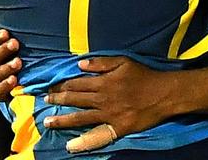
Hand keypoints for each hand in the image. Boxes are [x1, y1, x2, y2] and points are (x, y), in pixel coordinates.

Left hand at [41, 56, 176, 151]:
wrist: (163, 94)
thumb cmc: (144, 76)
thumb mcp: (123, 62)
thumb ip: (101, 63)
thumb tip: (80, 64)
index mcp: (103, 82)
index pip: (76, 83)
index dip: (61, 85)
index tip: (50, 86)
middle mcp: (102, 99)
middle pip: (75, 99)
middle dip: (57, 99)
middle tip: (44, 100)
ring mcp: (108, 115)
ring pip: (80, 117)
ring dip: (62, 120)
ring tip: (48, 122)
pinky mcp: (116, 128)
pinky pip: (97, 136)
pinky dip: (84, 141)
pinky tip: (71, 146)